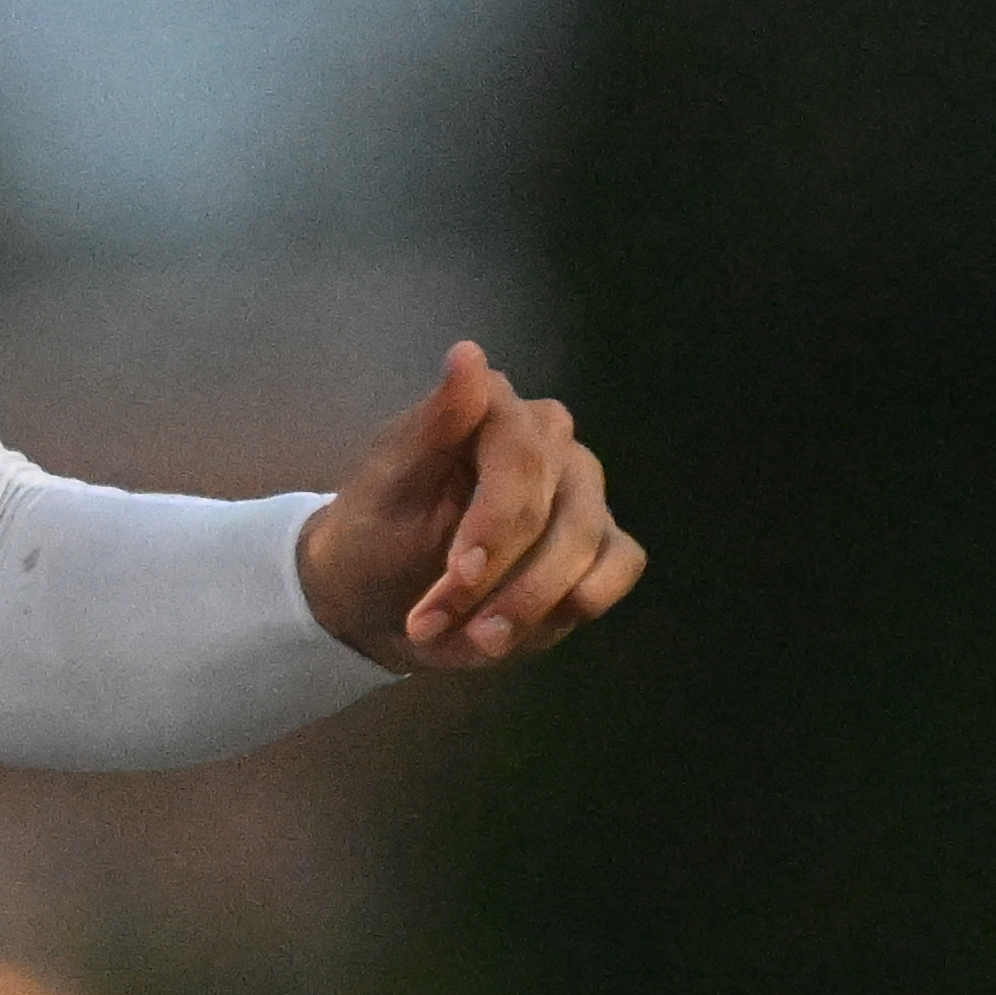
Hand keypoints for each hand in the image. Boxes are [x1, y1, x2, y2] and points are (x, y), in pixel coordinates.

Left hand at [299, 342, 645, 674]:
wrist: (376, 599)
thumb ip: (433, 426)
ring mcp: (581, 488)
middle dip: (499, 576)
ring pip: (588, 541)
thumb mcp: (386, 488)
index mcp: (494, 409)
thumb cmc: (375, 535)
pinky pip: (620, 563)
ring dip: (529, 602)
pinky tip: (528, 628)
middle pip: (558, 506)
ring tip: (470, 641)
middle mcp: (550, 439)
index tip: (461, 571)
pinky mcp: (599, 539)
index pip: (523, 453)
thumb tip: (468, 353)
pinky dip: (577, 602)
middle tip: (434, 622)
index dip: (497, 520)